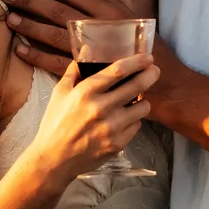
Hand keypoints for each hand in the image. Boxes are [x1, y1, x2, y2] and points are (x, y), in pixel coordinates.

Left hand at [1, 0, 137, 75]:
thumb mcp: (135, 20)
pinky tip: (20, 48)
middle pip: (58, 11)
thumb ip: (114, 4)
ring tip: (10, 18)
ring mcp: (90, 52)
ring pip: (53, 35)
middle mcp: (98, 29)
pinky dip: (35, 55)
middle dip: (31, 2)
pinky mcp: (84, 73)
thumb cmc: (146, 49)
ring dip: (29, 25)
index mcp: (109, 13)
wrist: (158, 81)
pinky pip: (54, 62)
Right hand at [29, 51, 159, 184]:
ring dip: (143, 101)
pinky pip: (136, 126)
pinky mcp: (118, 144)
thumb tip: (88, 49)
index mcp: (85, 93)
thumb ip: (75, 70)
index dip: (137, 62)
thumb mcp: (60, 93)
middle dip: (150, 75)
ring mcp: (111, 128)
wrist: (54, 159)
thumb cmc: (55, 123)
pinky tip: (123, 120)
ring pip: (143, 108)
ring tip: (135, 100)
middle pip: (137, 86)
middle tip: (155, 71)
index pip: (118, 71)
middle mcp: (100, 109)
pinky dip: (133, 120)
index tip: (147, 58)